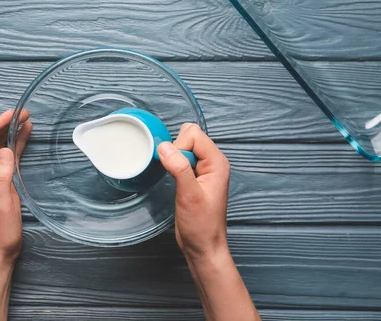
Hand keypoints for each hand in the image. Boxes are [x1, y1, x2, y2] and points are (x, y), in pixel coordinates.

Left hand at [0, 109, 31, 262]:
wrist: (0, 249)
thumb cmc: (0, 229)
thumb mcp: (1, 204)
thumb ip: (2, 177)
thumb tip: (7, 150)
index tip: (12, 114)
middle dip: (5, 123)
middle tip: (24, 112)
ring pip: (2, 146)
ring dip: (12, 131)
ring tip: (27, 118)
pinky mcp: (6, 181)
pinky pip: (11, 157)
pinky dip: (18, 143)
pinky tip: (27, 135)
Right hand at [157, 124, 230, 262]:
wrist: (203, 246)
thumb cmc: (201, 225)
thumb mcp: (189, 196)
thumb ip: (179, 168)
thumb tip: (164, 146)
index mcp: (217, 162)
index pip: (193, 134)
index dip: (179, 147)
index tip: (175, 168)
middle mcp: (212, 162)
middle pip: (188, 137)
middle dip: (175, 151)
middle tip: (177, 175)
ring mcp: (203, 169)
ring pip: (183, 147)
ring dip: (173, 159)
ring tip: (176, 180)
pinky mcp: (194, 177)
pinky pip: (180, 159)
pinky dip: (172, 165)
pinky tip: (174, 180)